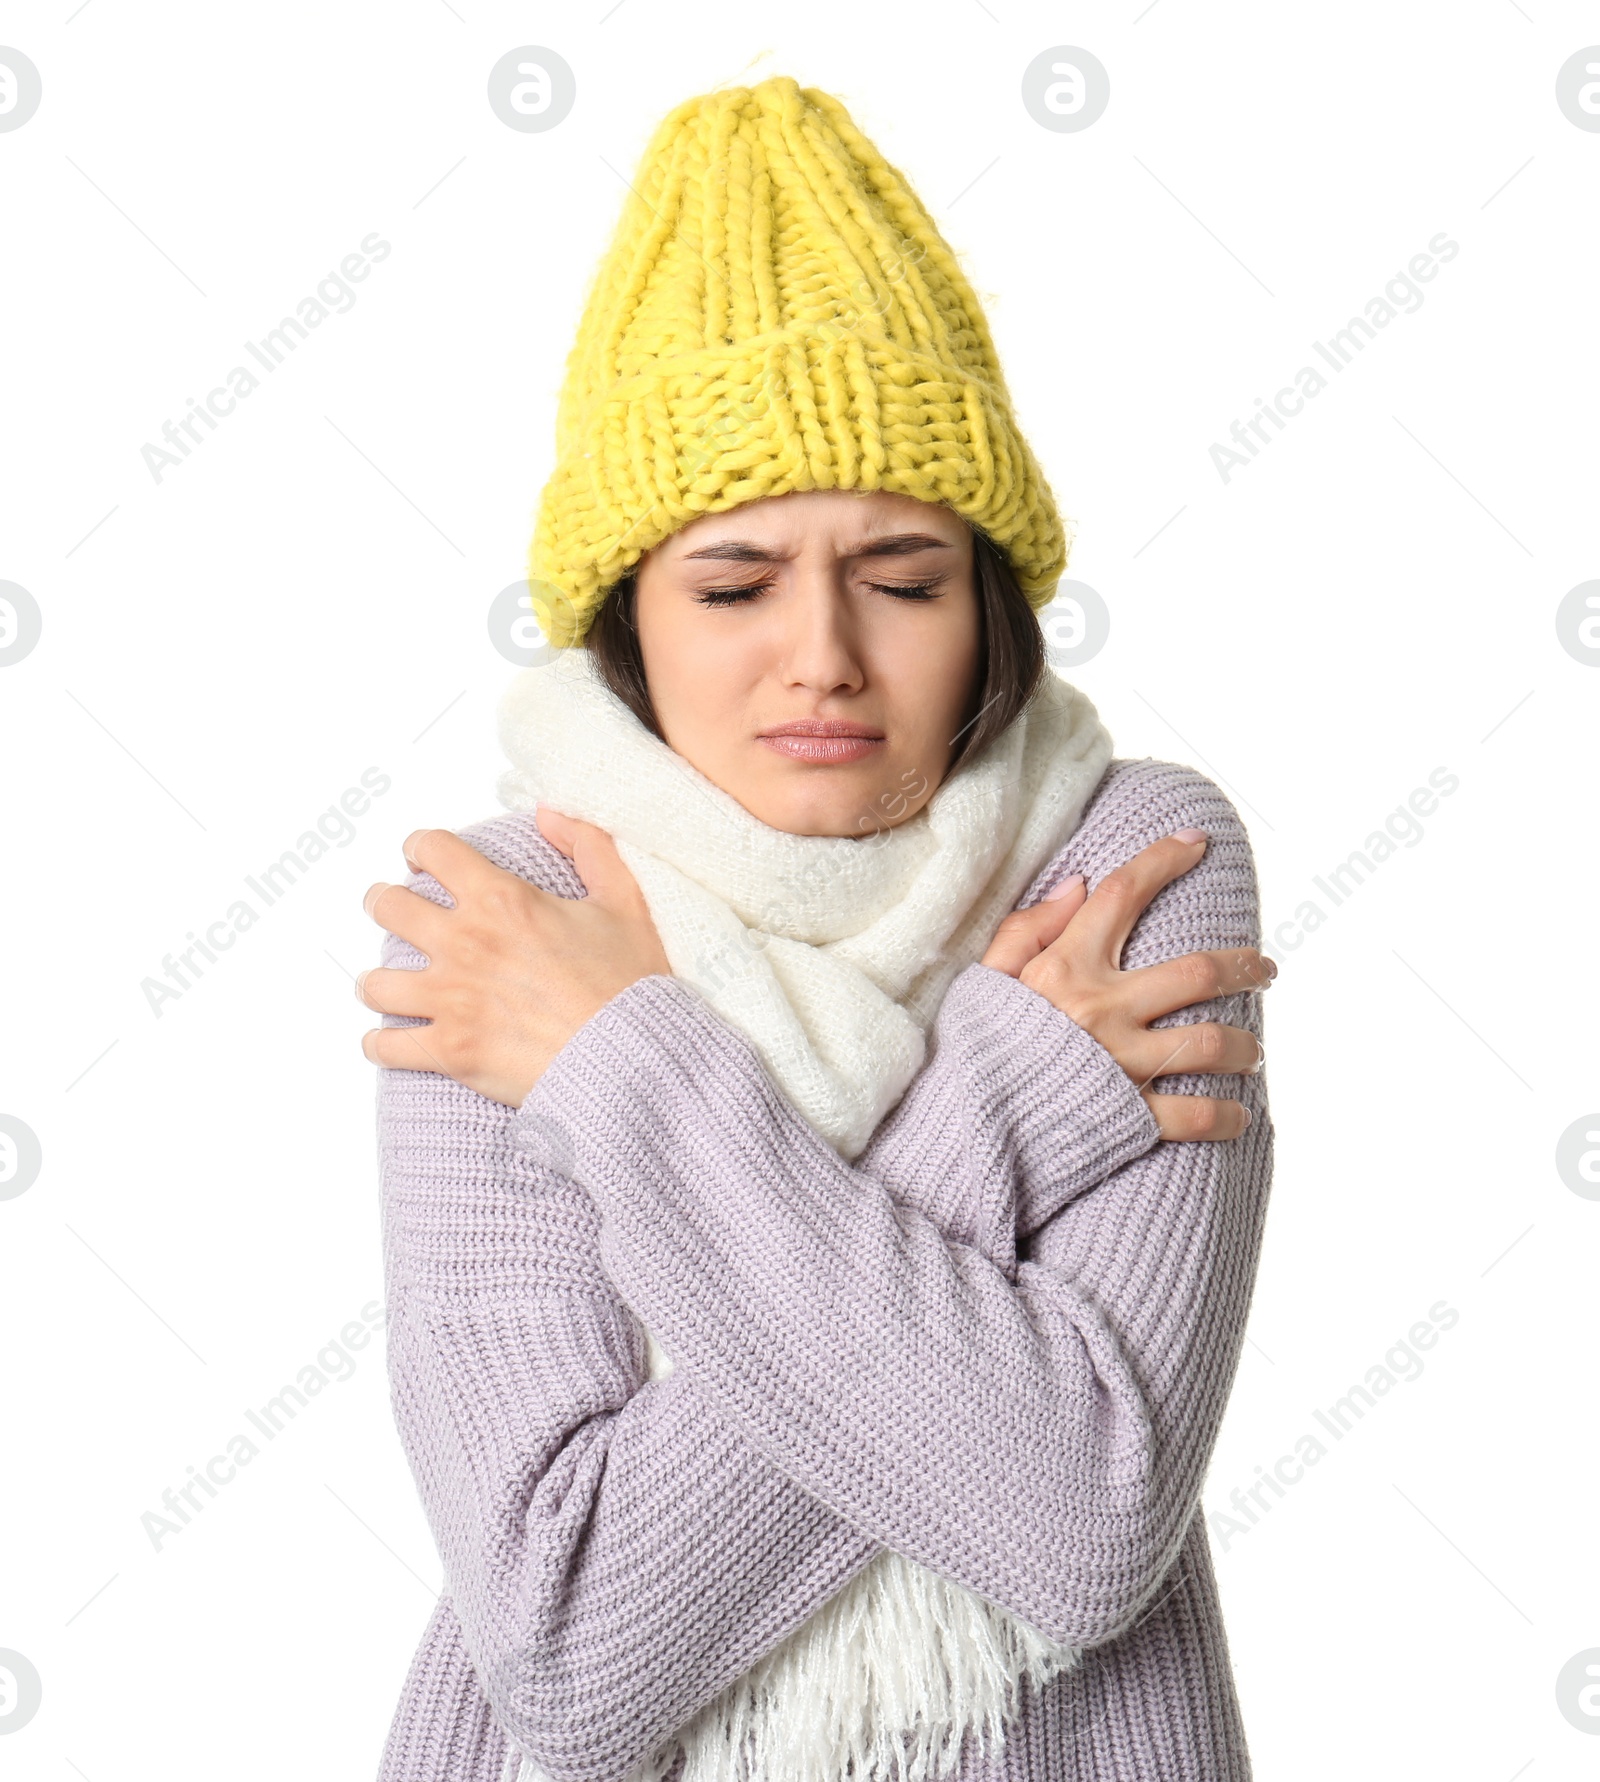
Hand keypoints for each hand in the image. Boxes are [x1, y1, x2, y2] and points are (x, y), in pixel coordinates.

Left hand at [356, 809, 669, 1106]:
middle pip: (388, 907)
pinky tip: (388, 1041)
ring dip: (380, 981)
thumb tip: (550, 812)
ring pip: (376, 982)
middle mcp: (465, 943)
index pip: (433, 850)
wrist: (632, 1057)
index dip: (421, 848)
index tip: (421, 858)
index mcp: (502, 900)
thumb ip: (589, 846)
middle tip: (392, 909)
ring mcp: (452, 999)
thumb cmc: (629, 985)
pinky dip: (381, 1044)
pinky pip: (385, 1046)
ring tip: (387, 983)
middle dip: (385, 903)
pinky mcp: (450, 1051)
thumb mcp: (624, 901)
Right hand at [980, 828, 1271, 1140]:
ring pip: (1211, 1043)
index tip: (1196, 842)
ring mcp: (1118, 1065)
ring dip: (1246, 1046)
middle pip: (1198, 973)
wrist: (962, 1129)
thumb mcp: (986, 979)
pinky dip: (1227, 1116)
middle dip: (1245, 966)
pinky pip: (1195, 1115)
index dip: (1164, 860)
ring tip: (1253, 1050)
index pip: (1121, 896)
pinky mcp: (1127, 1118)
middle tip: (1264, 970)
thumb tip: (1079, 884)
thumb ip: (1028, 928)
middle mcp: (1100, 1010)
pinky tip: (1239, 1115)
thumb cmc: (975, 1050)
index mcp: (1064, 969)